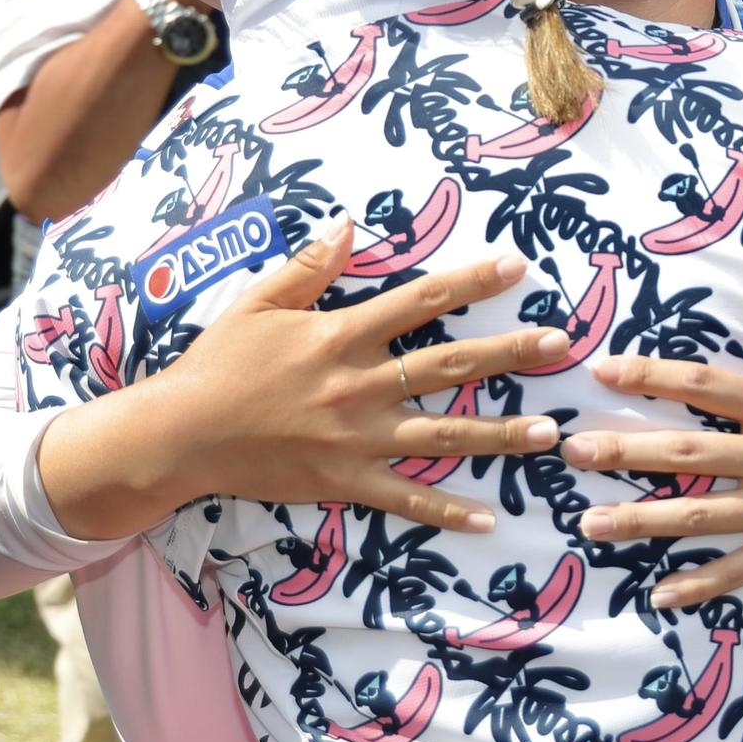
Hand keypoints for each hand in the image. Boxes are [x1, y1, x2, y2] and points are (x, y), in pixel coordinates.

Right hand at [47, 216, 565, 537]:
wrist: (182, 434)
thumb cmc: (219, 363)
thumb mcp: (260, 301)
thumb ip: (311, 265)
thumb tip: (350, 222)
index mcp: (341, 335)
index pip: (420, 301)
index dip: (470, 282)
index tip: (516, 269)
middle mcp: (359, 385)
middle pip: (449, 365)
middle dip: (510, 354)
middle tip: (561, 346)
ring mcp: (357, 438)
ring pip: (444, 435)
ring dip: (501, 434)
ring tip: (550, 431)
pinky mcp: (346, 481)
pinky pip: (406, 500)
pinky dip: (446, 511)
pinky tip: (488, 519)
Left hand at [564, 284, 742, 610]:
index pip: (707, 384)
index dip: (654, 376)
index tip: (604, 372)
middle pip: (691, 452)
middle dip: (627, 451)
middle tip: (572, 450)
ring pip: (703, 514)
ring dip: (643, 521)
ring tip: (590, 523)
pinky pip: (739, 569)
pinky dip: (700, 582)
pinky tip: (657, 591)